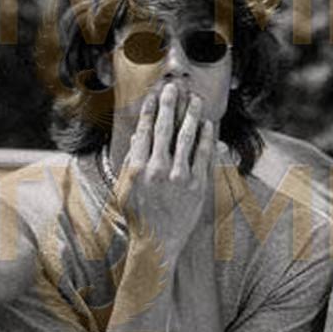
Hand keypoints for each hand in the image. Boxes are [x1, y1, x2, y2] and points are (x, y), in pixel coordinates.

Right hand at [118, 82, 216, 253]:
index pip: (144, 131)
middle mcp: (157, 169)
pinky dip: (206, 138)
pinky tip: (207, 125)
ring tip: (196, 100)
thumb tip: (137, 137)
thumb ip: (130, 162)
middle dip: (169, 105)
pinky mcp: (196, 186)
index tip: (153, 95)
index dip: (149, 110)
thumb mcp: (124, 189)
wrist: (156, 244)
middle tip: (174, 88)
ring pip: (186, 138)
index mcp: (137, 168)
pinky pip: (202, 156)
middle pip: (164, 128)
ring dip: (191, 115)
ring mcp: (178, 177)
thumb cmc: (138, 217)